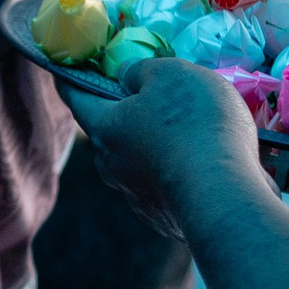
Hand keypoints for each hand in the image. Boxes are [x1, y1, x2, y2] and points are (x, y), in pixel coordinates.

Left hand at [54, 60, 267, 241]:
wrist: (226, 194)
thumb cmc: (194, 123)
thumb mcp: (170, 74)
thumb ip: (142, 70)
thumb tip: (126, 78)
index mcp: (104, 128)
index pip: (77, 98)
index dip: (71, 82)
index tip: (63, 74)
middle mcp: (111, 166)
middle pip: (108, 133)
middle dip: (121, 116)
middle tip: (143, 100)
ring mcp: (136, 196)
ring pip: (136, 161)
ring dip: (150, 146)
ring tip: (181, 132)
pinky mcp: (162, 217)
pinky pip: (162, 184)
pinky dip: (172, 170)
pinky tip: (196, 164)